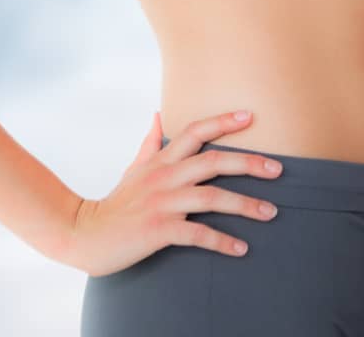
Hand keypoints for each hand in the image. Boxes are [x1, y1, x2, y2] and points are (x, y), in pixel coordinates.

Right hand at [61, 110, 282, 275]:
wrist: (84, 234)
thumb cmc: (116, 203)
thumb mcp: (133, 168)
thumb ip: (150, 143)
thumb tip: (158, 115)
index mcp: (161, 160)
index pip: (195, 131)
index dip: (223, 122)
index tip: (251, 115)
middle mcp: (164, 177)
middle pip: (213, 161)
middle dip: (249, 163)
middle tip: (279, 169)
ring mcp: (162, 203)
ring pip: (211, 197)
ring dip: (246, 205)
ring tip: (271, 213)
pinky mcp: (158, 230)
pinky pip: (197, 234)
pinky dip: (222, 241)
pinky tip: (241, 248)